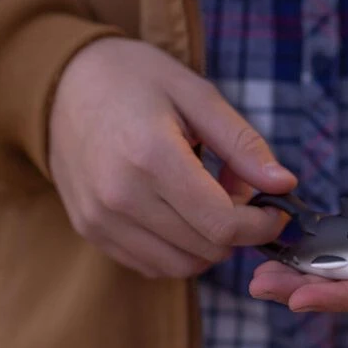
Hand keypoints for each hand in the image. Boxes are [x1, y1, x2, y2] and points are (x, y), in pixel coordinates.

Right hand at [49, 37, 296, 278]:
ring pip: (182, 266)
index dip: (262, 225)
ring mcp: (100, 219)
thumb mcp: (197, 95)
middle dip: (238, 229)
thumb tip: (284, 185)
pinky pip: (153, 264)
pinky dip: (180, 249)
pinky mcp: (91, 231)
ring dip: (210, 243)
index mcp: (150, 155)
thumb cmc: (136, 81)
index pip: (223, 224)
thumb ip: (243, 144)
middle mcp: (120, 196)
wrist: (63, 84)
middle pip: (207, 249)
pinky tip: (179, 212)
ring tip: (205, 200)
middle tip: (236, 191)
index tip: (275, 209)